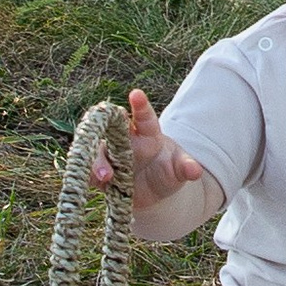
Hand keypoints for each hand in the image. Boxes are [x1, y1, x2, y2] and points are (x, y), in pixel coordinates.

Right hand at [91, 88, 219, 235]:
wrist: (154, 191)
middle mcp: (126, 140)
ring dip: (99, 161)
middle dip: (107, 126)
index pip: (144, 116)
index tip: (136, 93)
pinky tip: (93, 182)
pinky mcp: (101, 174)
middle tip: (110, 127)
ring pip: (98, 151)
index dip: (140, 105)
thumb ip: (186, 168)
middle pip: (111, 127)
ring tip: (106, 176)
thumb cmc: (168, 171)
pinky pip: (90, 171)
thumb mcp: (179, 170)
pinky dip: (89, 175)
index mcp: (147, 133)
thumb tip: (196, 171)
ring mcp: (112, 156)